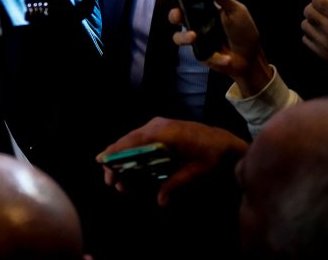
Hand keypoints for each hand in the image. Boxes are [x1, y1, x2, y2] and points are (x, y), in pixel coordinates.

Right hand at [98, 117, 247, 205]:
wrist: (225, 141)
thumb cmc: (212, 155)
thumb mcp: (195, 171)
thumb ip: (175, 183)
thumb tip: (159, 201)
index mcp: (165, 133)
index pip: (134, 141)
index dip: (116, 151)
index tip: (102, 161)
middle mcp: (157, 125)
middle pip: (128, 141)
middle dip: (116, 160)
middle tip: (110, 181)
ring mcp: (158, 125)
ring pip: (132, 140)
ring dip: (123, 158)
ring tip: (118, 180)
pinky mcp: (160, 129)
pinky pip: (139, 140)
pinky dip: (131, 152)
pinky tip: (128, 167)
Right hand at [170, 0, 272, 96]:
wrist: (251, 57)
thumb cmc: (243, 31)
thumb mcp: (235, 10)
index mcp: (204, 11)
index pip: (187, 1)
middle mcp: (197, 23)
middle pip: (176, 17)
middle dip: (174, 15)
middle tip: (179, 16)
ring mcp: (197, 40)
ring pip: (178, 37)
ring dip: (184, 37)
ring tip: (194, 37)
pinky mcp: (200, 55)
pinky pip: (200, 54)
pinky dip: (216, 57)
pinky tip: (227, 58)